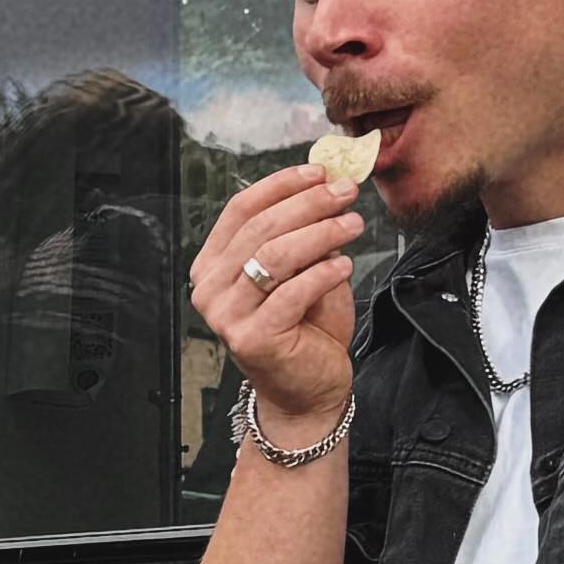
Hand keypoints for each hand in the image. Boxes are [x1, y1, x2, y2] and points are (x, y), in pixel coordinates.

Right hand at [186, 159, 362, 438]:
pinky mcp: (252, 338)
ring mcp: (227, 315)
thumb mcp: (303, 269)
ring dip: (320, 233)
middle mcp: (210, 288)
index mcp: (213, 265)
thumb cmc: (304, 330)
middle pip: (259, 228)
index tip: (319, 172)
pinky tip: (345, 265)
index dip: (281, 185)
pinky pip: (291, 293)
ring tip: (352, 224)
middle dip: (309, 204)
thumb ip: (305, 232)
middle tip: (345, 194)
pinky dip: (323, 273)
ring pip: (274, 255)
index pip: (241, 210)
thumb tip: (329, 185)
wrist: (307, 391)